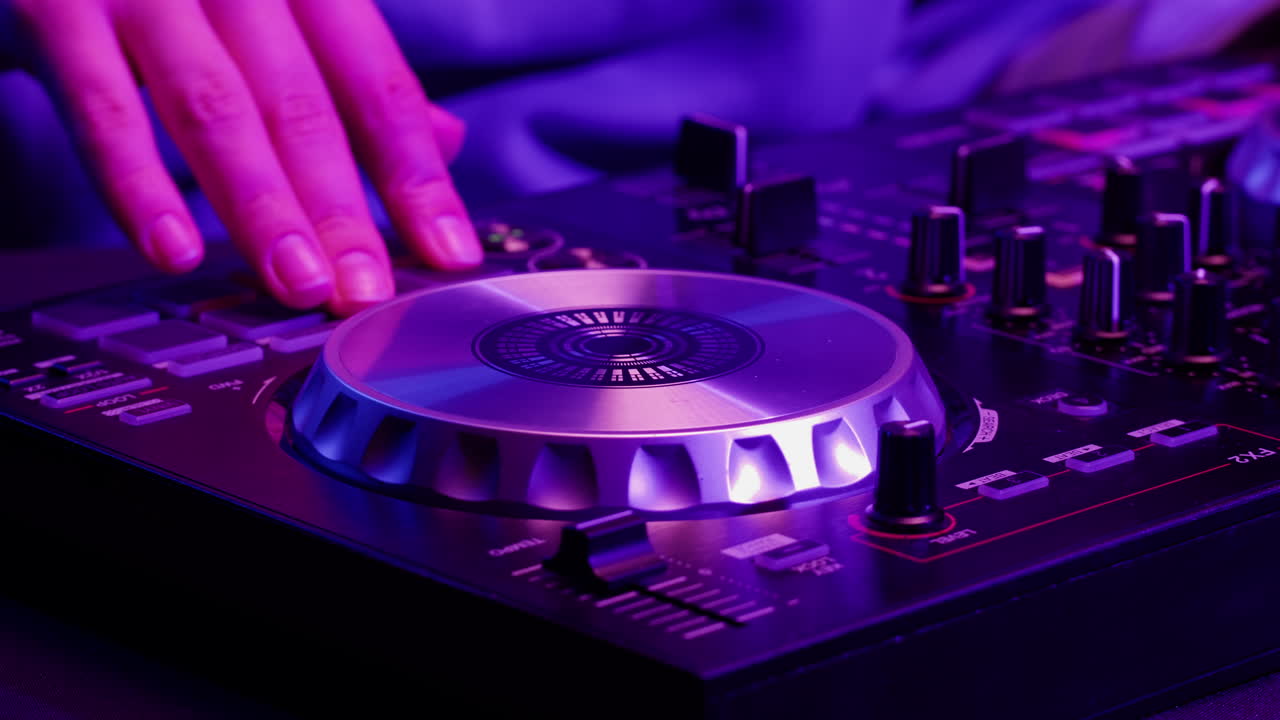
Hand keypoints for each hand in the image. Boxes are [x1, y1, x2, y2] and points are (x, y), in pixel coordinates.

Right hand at [9, 0, 480, 313]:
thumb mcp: (278, 4)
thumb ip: (352, 70)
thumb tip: (446, 139)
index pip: (378, 84)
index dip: (419, 176)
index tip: (449, 254)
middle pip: (302, 106)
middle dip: (341, 209)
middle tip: (364, 291)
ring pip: (216, 109)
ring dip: (261, 207)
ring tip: (297, 283)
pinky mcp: (54, 5)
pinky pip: (101, 105)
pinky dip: (137, 183)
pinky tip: (173, 249)